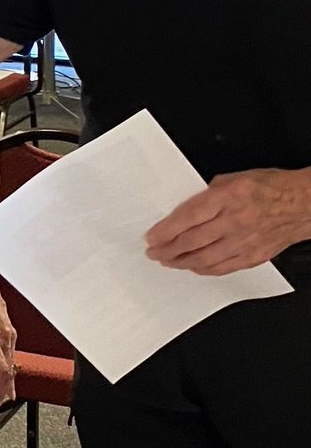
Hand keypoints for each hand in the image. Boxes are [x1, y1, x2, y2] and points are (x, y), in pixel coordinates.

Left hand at [0, 266, 15, 408]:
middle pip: (10, 372)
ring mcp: (9, 335)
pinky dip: (7, 369)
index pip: (2, 371)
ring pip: (12, 365)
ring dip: (6, 382)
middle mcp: (5, 338)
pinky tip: (1, 375)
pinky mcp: (9, 331)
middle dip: (2, 392)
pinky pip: (11, 355)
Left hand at [145, 168, 310, 275]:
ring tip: (167, 262)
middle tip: (154, 252)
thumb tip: (185, 207)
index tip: (152, 237)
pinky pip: (224, 267)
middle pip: (193, 241)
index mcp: (227, 197)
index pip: (188, 217)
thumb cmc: (270, 187)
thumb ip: (207, 193)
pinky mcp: (255, 256)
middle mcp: (235, 221)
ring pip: (206, 258)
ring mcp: (246, 242)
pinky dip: (205, 269)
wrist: (304, 204)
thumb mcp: (233, 178)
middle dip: (168, 249)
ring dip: (182, 262)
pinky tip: (193, 267)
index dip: (166, 230)